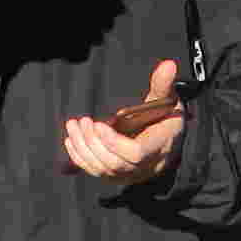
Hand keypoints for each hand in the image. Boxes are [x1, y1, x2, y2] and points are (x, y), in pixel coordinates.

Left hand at [64, 59, 185, 184]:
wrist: (168, 140)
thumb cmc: (166, 117)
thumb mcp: (169, 99)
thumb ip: (164, 84)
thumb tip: (168, 64)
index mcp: (158, 146)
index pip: (135, 154)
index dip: (114, 143)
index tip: (100, 124)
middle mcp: (145, 166)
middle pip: (114, 163)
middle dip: (93, 142)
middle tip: (82, 121)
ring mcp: (130, 173)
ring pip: (102, 169)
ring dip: (83, 148)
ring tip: (74, 125)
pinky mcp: (117, 175)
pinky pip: (96, 172)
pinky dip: (80, 158)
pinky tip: (71, 140)